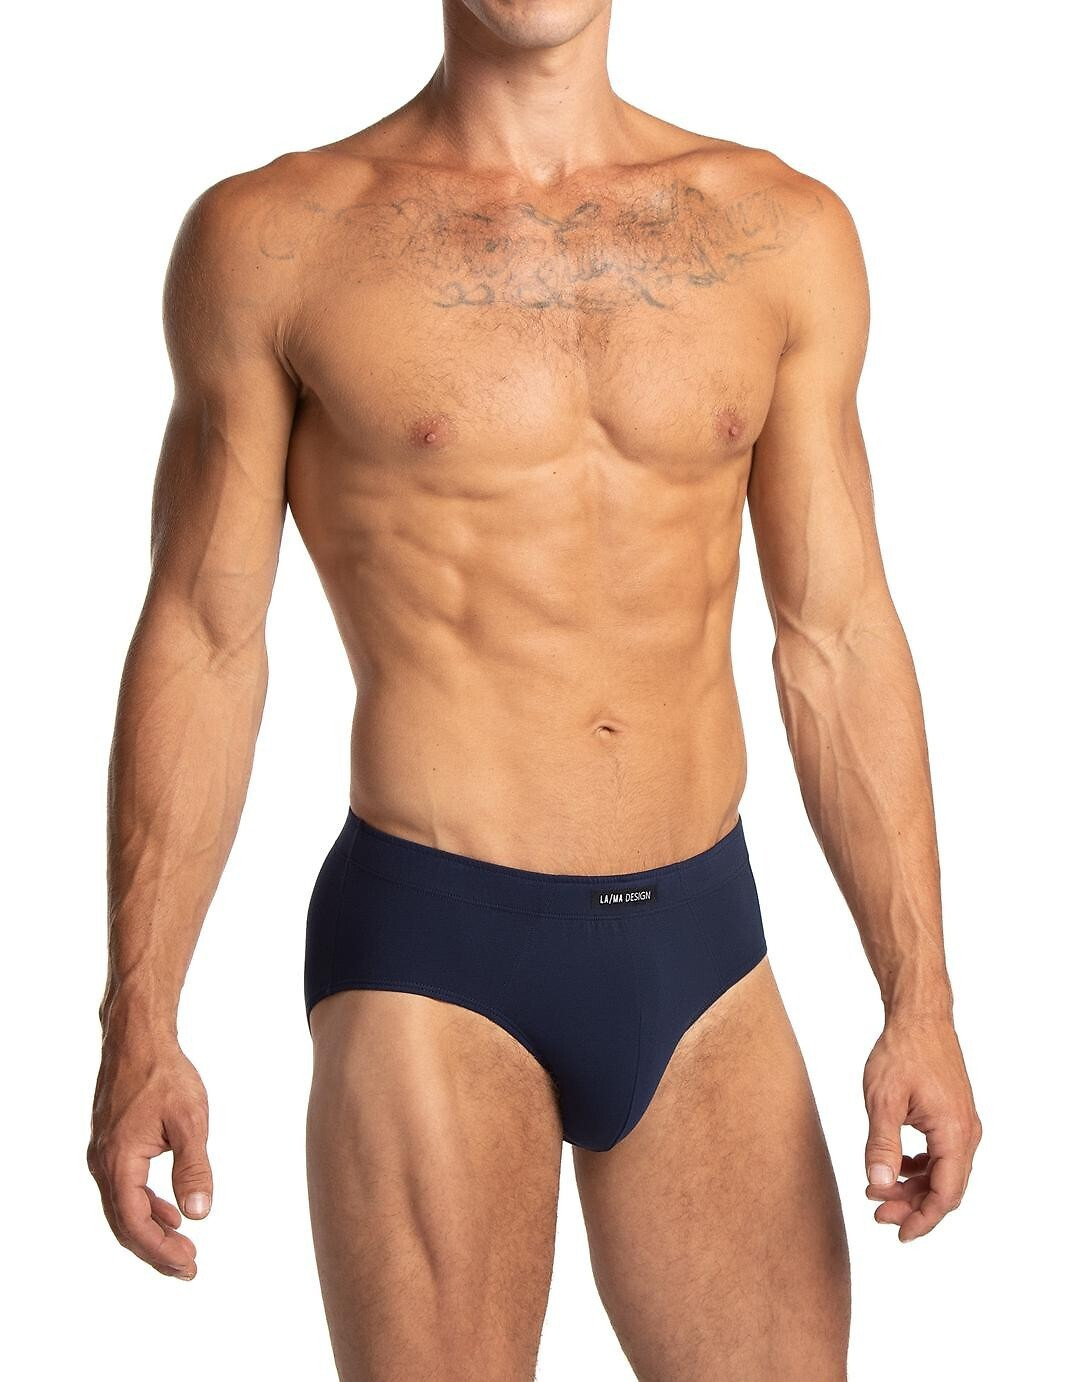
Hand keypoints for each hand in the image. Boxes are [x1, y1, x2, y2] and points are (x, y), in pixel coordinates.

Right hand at [87, 1037, 212, 1279]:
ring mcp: (104, 1155)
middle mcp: (103, 1163)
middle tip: (188, 1267)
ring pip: (123, 1207)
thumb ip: (194, 1168)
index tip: (189, 1264)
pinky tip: (170, 1211)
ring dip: (151, 1230)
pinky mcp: (111, 1145)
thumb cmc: (164, 1074)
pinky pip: (124, 1188)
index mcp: (118, 1162)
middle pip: (125, 1223)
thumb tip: (200, 1214)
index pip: (135, 1222)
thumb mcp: (190, 1120)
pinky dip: (146, 1206)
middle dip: (156, 1249)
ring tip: (182, 1247)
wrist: (138, 1038)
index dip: (160, 1250)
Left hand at [863, 1015, 980, 1240]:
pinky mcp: (953, 1115)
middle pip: (946, 1188)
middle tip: (878, 1212)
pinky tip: (897, 1166)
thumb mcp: (882, 1100)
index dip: (923, 1220)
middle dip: (913, 1206)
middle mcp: (966, 1133)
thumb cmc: (901, 1052)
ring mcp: (962, 1124)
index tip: (898, 1234)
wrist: (919, 1017)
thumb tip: (880, 1184)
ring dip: (914, 1187)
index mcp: (954, 1133)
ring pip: (943, 1172)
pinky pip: (941, 1154)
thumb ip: (881, 1145)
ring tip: (880, 1191)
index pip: (945, 1194)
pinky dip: (920, 1167)